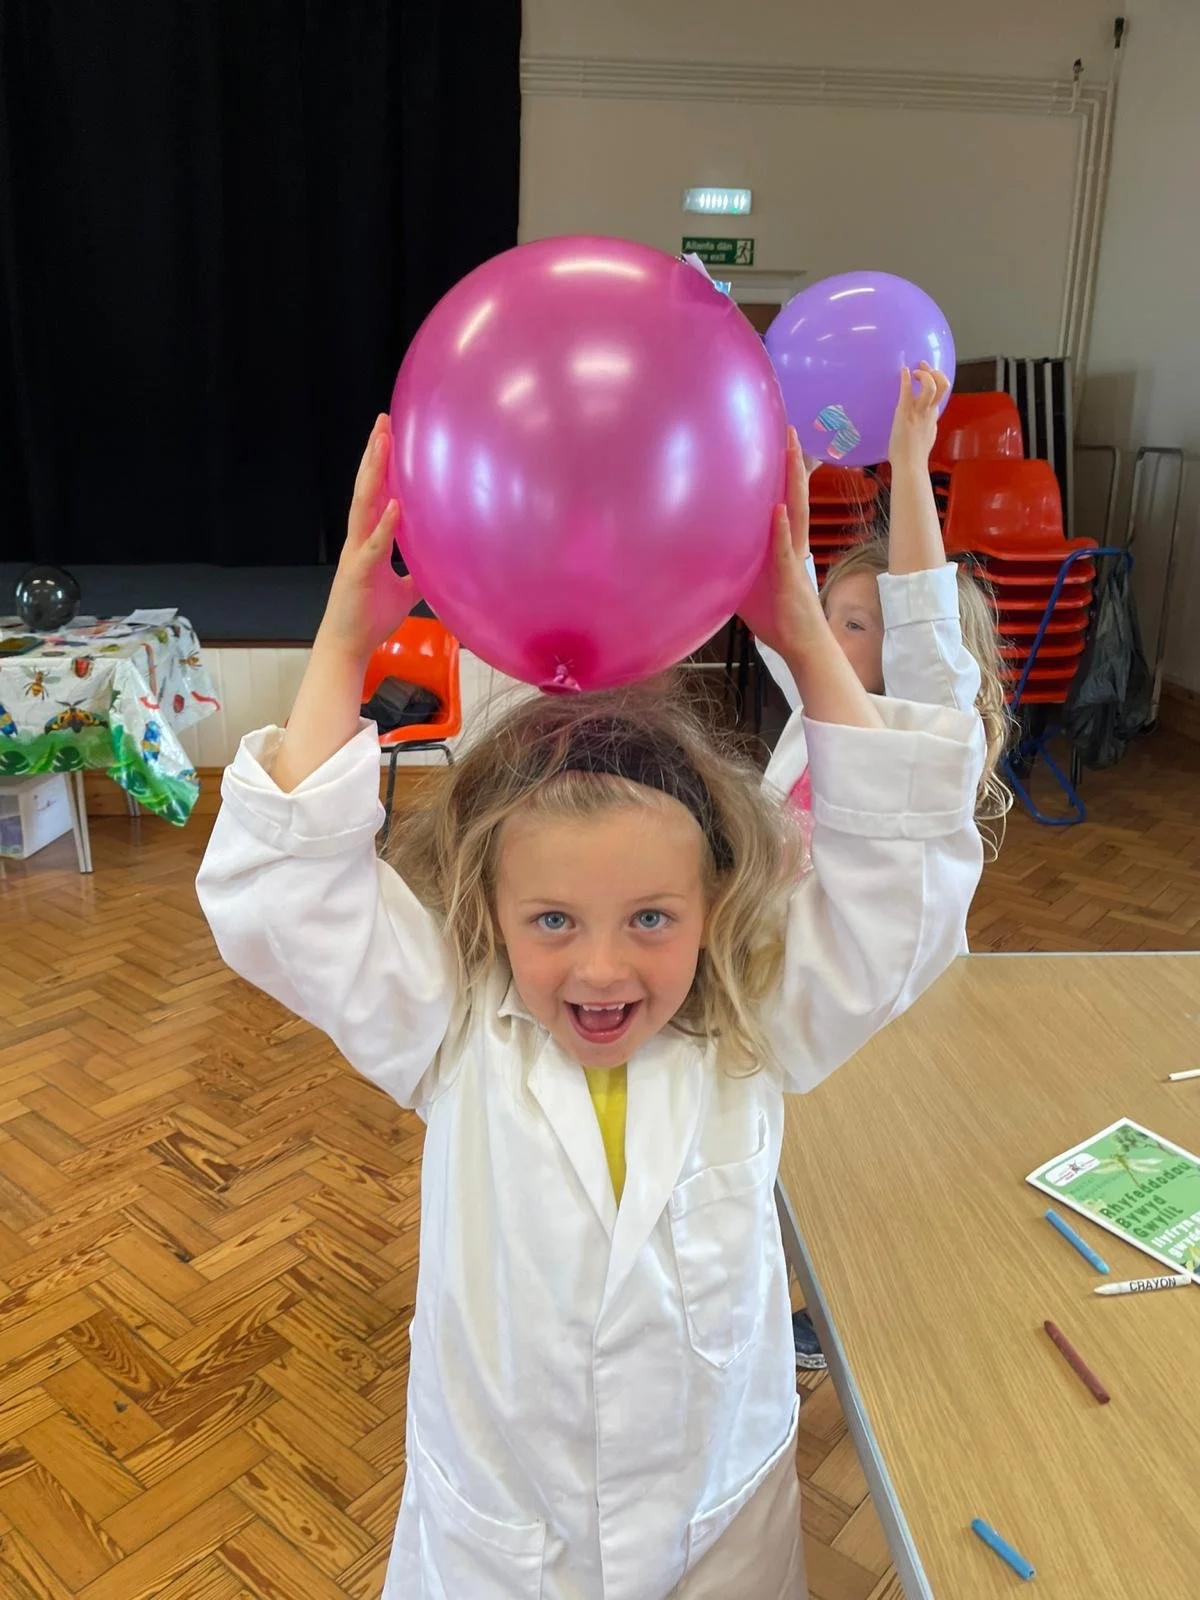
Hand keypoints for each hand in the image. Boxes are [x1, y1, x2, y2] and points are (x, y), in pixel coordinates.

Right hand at [317, 416, 419, 661]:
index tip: (388, 433)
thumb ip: (415, 573)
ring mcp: (357, 553)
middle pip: (365, 487)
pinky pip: (374, 545)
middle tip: (382, 419)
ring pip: (363, 505)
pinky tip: (396, 505)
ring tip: (382, 444)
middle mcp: (358, 539)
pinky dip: (385, 524)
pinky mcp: (359, 573)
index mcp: (367, 539)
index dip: (380, 464)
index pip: (375, 493)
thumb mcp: (403, 592)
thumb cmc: (370, 618)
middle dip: (373, 453)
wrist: (349, 646)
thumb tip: (436, 566)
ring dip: (374, 474)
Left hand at [738, 428, 825, 658]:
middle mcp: (793, 545)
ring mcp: (794, 558)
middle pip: (795, 495)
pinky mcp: (790, 577)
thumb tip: (697, 553)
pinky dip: (782, 529)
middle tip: (788, 429)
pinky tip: (778, 510)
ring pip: (797, 512)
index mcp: (783, 544)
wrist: (801, 644)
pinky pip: (785, 550)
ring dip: (793, 482)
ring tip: (791, 452)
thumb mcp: (743, 585)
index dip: (781, 473)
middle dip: (792, 462)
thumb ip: (729, 564)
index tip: (777, 443)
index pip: (784, 501)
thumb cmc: (775, 616)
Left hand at [888, 363, 950, 469]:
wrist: (909, 465)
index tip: (929, 373)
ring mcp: (918, 411)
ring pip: (930, 386)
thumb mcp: (926, 437)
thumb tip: (925, 424)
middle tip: (923, 366)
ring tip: (915, 372)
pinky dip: (906, 379)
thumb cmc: (913, 456)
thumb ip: (927, 426)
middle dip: (934, 372)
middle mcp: (929, 411)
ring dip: (924, 374)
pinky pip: (908, 392)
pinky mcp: (905, 413)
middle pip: (942, 385)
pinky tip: (903, 371)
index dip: (937, 380)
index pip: (942, 393)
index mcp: (933, 416)